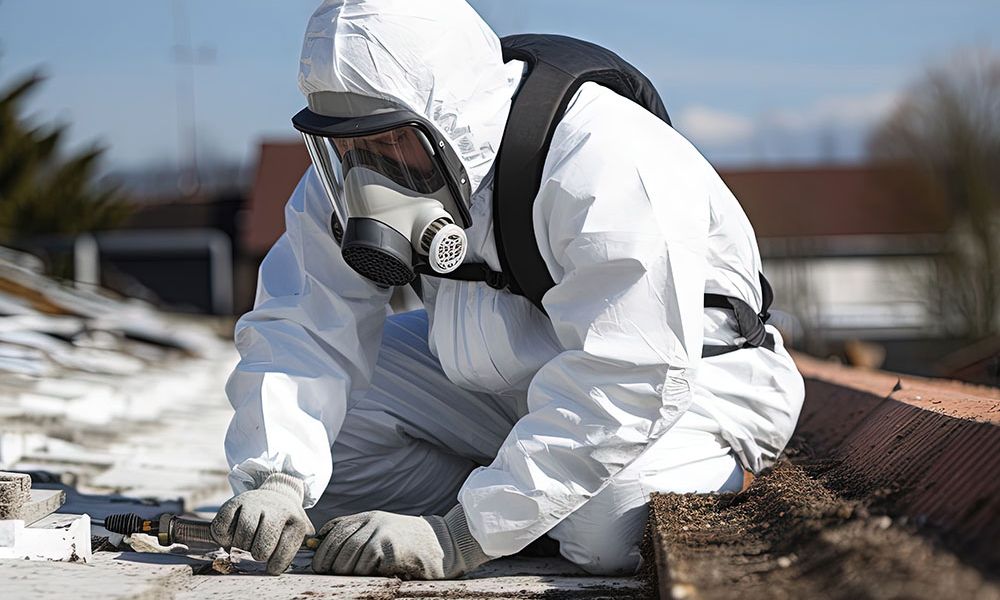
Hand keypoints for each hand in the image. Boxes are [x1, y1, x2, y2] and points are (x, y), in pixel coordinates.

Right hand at [211, 473, 314, 574]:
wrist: (275, 495)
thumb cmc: (284, 523)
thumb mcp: (298, 534)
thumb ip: (293, 552)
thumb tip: (276, 569)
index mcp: (296, 521)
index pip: (284, 552)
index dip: (276, 565)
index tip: (272, 566)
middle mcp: (276, 509)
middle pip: (262, 548)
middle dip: (259, 554)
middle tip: (258, 550)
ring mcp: (254, 504)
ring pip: (242, 538)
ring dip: (241, 547)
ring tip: (247, 542)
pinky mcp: (234, 502)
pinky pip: (221, 528)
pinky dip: (223, 538)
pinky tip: (233, 535)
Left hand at [312, 506, 490, 578]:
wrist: (444, 544)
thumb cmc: (410, 544)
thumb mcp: (383, 531)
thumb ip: (359, 535)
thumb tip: (322, 547)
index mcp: (369, 516)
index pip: (336, 529)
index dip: (323, 548)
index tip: (319, 565)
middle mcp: (374, 521)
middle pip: (339, 543)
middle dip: (330, 562)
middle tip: (329, 575)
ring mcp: (383, 533)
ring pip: (350, 555)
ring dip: (346, 570)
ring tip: (349, 579)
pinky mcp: (391, 549)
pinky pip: (366, 564)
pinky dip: (363, 573)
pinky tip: (370, 577)